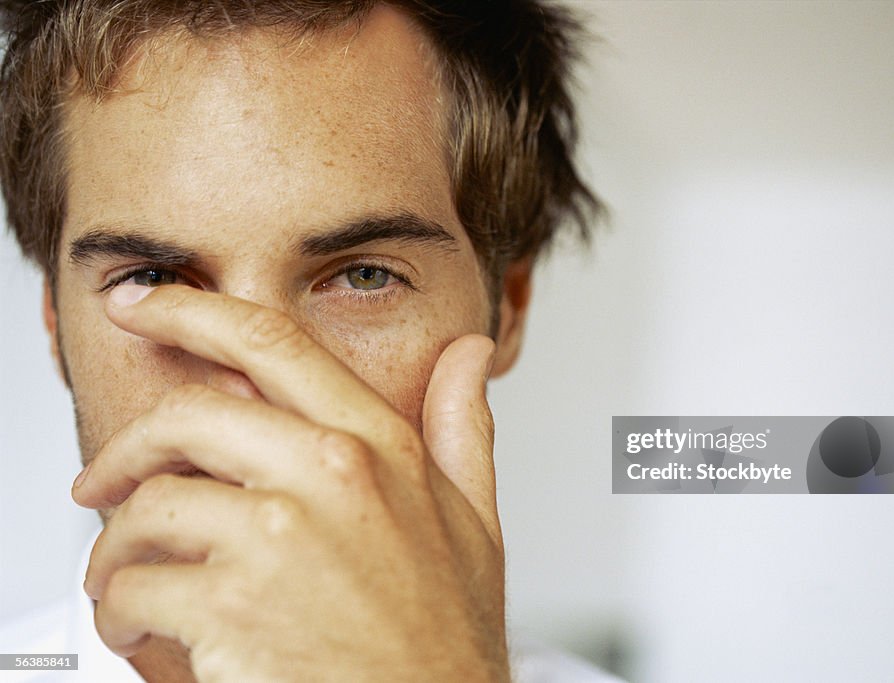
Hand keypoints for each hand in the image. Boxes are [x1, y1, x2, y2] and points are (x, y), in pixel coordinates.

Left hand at [71, 285, 507, 681]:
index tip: (147, 302)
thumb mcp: (475, 521)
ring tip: (128, 580)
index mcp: (380, 447)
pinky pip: (132, 588)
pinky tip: (146, 631)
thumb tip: (470, 352)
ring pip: (146, 507)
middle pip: (186, 415)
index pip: (272, 343)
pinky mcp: (229, 608)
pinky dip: (120, 613)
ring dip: (118, 549)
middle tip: (103, 482)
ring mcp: (276, 539)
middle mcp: (328, 476)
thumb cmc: (444, 638)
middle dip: (127, 449)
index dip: (194, 310)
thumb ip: (465, 427)